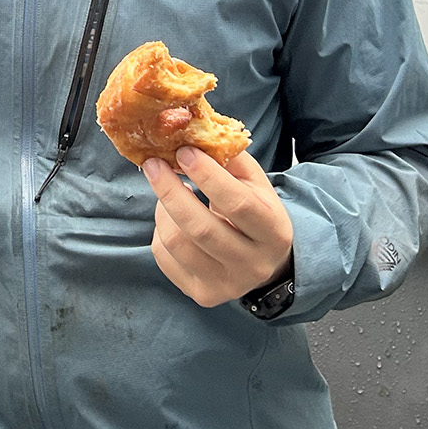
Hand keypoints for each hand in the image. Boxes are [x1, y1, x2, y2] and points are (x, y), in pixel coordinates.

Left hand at [143, 147, 294, 308]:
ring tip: (168, 192)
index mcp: (273, 232)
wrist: (265, 262)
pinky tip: (170, 218)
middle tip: (153, 164)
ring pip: (177, 243)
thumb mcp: (255, 184)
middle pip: (200, 228)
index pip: (237, 203)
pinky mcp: (202, 294)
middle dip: (170, 191)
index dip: (207, 176)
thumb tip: (192, 133)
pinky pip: (164, 257)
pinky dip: (160, 230)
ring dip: (163, 209)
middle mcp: (253, 265)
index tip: (183, 152)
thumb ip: (230, 159)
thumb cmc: (255, 212)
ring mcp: (226, 285)